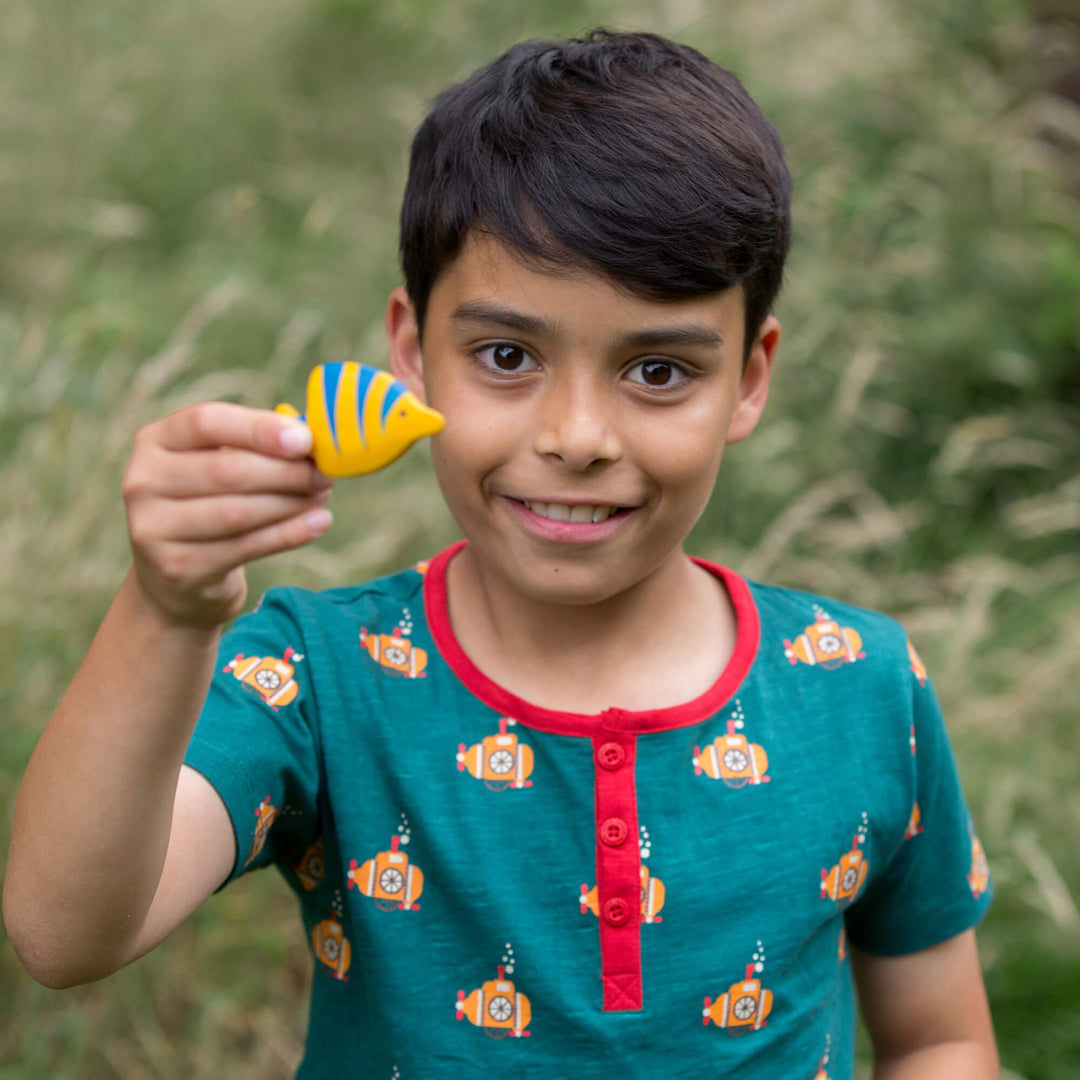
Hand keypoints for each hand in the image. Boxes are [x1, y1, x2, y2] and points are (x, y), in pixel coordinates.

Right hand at [122, 402, 333, 627]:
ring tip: (322, 494)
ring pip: (238, 512)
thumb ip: (256, 444)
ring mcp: (153, 529)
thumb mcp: (218, 464)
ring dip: (291, 502)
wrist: (176, 577)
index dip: (259, 429)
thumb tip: (310, 437)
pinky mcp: (178, 568)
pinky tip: (319, 522)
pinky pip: (246, 547)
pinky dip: (290, 533)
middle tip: (324, 473)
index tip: (305, 439)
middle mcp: (143, 482)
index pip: (206, 423)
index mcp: (154, 441)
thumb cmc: (210, 503)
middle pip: (226, 470)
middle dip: (286, 471)